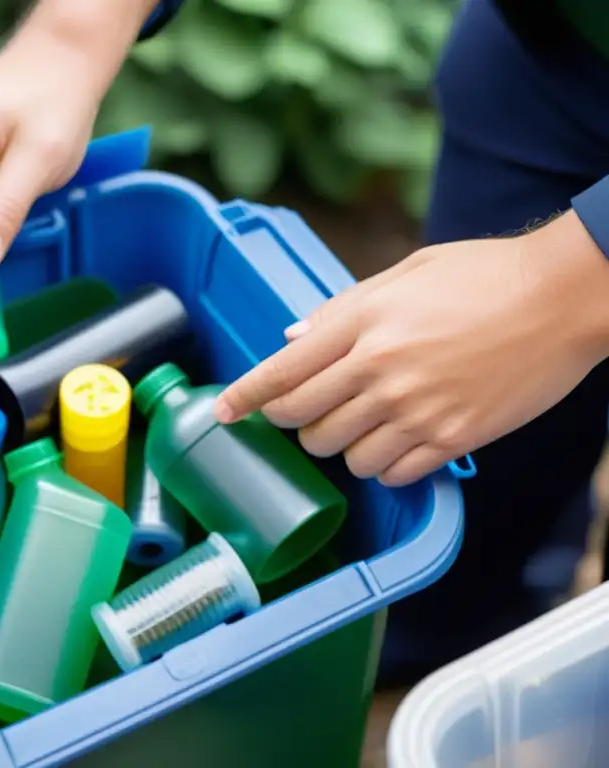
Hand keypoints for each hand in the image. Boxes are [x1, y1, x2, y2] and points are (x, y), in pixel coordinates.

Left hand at [214, 211, 608, 485]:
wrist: (562, 296)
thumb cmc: (481, 276)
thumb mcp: (402, 275)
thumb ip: (340, 311)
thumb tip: (291, 338)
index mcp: (360, 325)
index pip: (280, 372)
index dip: (244, 398)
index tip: (224, 414)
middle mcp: (378, 371)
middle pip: (301, 422)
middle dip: (292, 422)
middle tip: (305, 413)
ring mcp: (414, 409)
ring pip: (342, 455)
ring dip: (341, 445)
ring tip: (362, 423)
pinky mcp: (450, 438)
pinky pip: (391, 473)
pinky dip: (383, 465)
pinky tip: (396, 441)